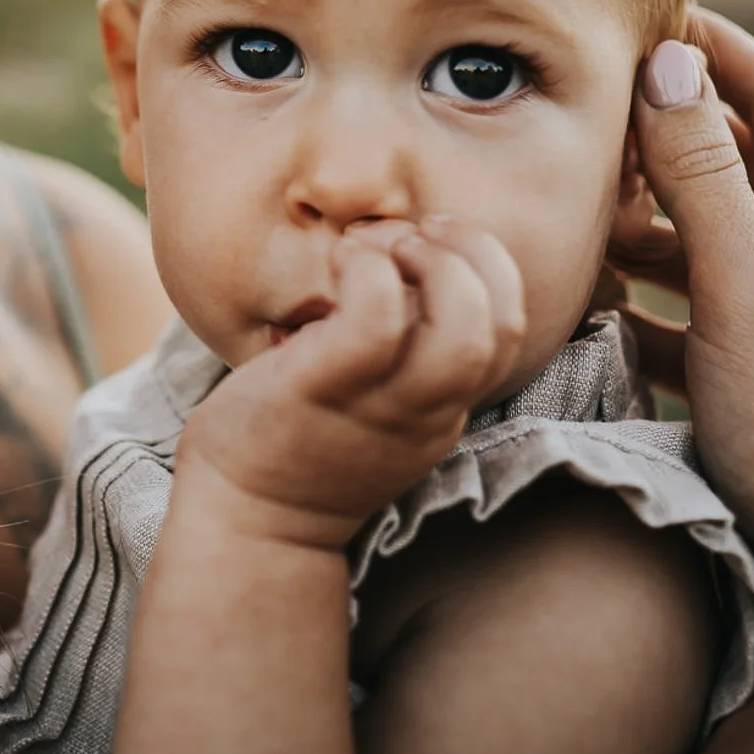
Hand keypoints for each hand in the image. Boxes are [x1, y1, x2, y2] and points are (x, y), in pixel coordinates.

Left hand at [173, 218, 527, 551]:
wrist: (245, 521)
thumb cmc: (296, 438)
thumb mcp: (373, 401)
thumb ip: (400, 350)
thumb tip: (397, 261)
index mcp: (443, 407)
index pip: (509, 332)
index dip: (489, 268)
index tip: (434, 240)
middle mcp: (428, 410)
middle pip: (503, 328)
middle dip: (477, 254)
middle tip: (418, 232)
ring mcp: (382, 405)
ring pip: (462, 332)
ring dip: (435, 263)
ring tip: (382, 246)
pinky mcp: (326, 389)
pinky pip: (375, 320)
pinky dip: (367, 269)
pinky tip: (339, 261)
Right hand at [611, 10, 753, 701]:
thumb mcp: (749, 292)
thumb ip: (703, 179)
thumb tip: (669, 60)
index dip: (717, 45)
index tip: (647, 10)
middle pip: (743, 168)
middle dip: (665, 134)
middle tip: (583, 113)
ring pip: (714, 248)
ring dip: (647, 224)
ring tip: (572, 214)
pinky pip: (699, 323)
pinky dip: (646, 306)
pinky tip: (595, 317)